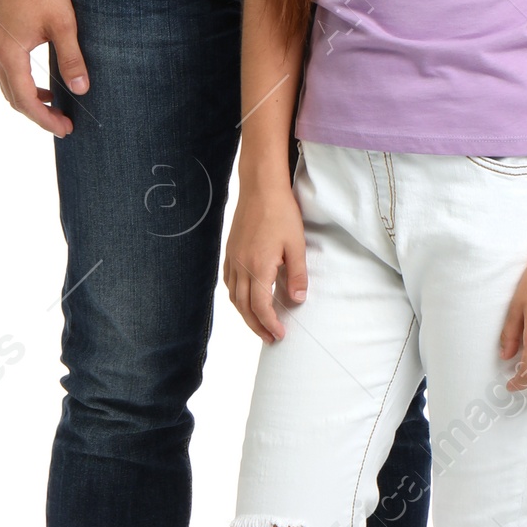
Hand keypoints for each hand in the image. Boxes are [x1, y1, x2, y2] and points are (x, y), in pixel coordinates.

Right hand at [0, 0, 87, 134]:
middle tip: (64, 125)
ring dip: (31, 102)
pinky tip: (45, 87)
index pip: (26, 100)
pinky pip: (9, 74)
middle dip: (39, 116)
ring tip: (56, 109)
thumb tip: (82, 90)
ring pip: (10, 88)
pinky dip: (25, 86)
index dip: (45, 119)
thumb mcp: (63, 24)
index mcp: (9, 55)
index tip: (65, 130)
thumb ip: (72, 59)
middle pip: (14, 99)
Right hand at [224, 180, 308, 341]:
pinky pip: (228, 282)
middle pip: (244, 308)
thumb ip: (297, 274)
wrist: (260, 188)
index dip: (270, 324)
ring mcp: (232, 259)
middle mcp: (240, 266)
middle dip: (257, 326)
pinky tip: (245, 298)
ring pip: (233, 297)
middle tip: (270, 338)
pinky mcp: (230, 251)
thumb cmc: (281, 213)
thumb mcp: (296, 244)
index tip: (280, 335)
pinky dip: (236, 297)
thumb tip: (297, 300)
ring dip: (245, 314)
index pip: (260, 307)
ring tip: (259, 324)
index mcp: (257, 267)